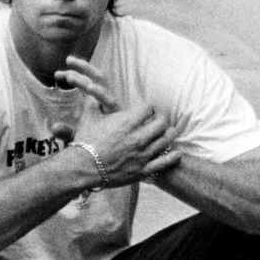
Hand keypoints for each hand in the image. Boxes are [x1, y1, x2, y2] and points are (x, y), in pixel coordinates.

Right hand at [54, 55, 180, 186]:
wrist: (82, 168)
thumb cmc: (84, 142)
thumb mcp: (88, 117)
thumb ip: (93, 101)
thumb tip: (90, 89)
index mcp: (127, 122)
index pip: (149, 108)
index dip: (148, 108)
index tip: (146, 110)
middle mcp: (138, 137)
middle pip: (162, 123)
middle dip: (160, 120)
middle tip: (158, 121)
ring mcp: (142, 154)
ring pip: (166, 140)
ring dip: (168, 134)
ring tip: (167, 133)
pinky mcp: (142, 170)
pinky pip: (164, 162)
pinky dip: (173, 157)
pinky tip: (177, 153)